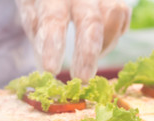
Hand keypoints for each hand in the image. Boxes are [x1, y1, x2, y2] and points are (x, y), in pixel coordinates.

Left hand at [15, 0, 130, 81]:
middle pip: (91, 21)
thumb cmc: (41, 1)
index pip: (53, 20)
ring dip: (106, 43)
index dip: (53, 47)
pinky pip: (123, 13)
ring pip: (115, 13)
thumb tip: (45, 71)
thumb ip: (38, 35)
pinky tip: (100, 43)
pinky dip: (114, 33)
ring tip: (89, 60)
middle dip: (88, 53)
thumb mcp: (30, 12)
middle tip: (82, 79)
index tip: (50, 71)